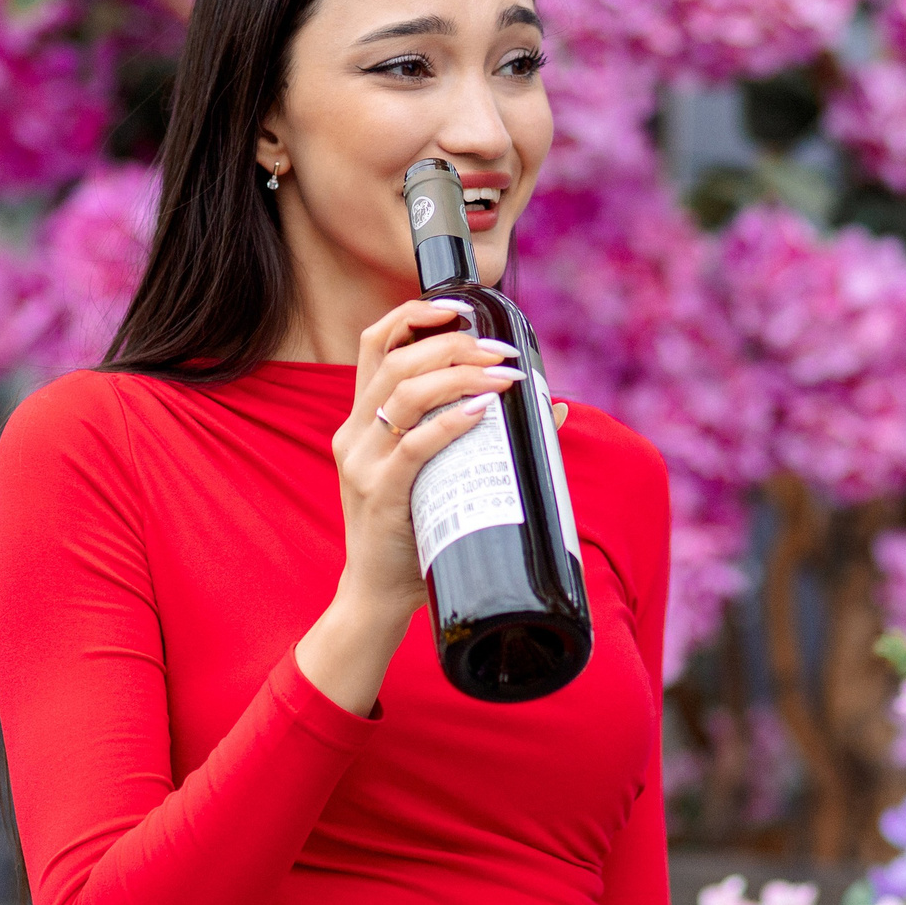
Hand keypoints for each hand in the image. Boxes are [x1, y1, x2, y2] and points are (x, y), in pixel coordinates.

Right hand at [294, 299, 520, 714]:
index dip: (412, 315)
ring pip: (404, 393)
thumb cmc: (414, 534)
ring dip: (458, 374)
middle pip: (395, 360)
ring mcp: (361, 464)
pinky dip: (450, 423)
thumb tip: (553, 406)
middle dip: (453, 344)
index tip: (458, 307)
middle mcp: (352, 434)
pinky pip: (414, 447)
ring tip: (504, 375)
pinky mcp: (379, 495)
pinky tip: (483, 411)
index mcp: (358, 421)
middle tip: (502, 352)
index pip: (373, 346)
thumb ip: (479, 438)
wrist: (378, 597)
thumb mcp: (437, 476)